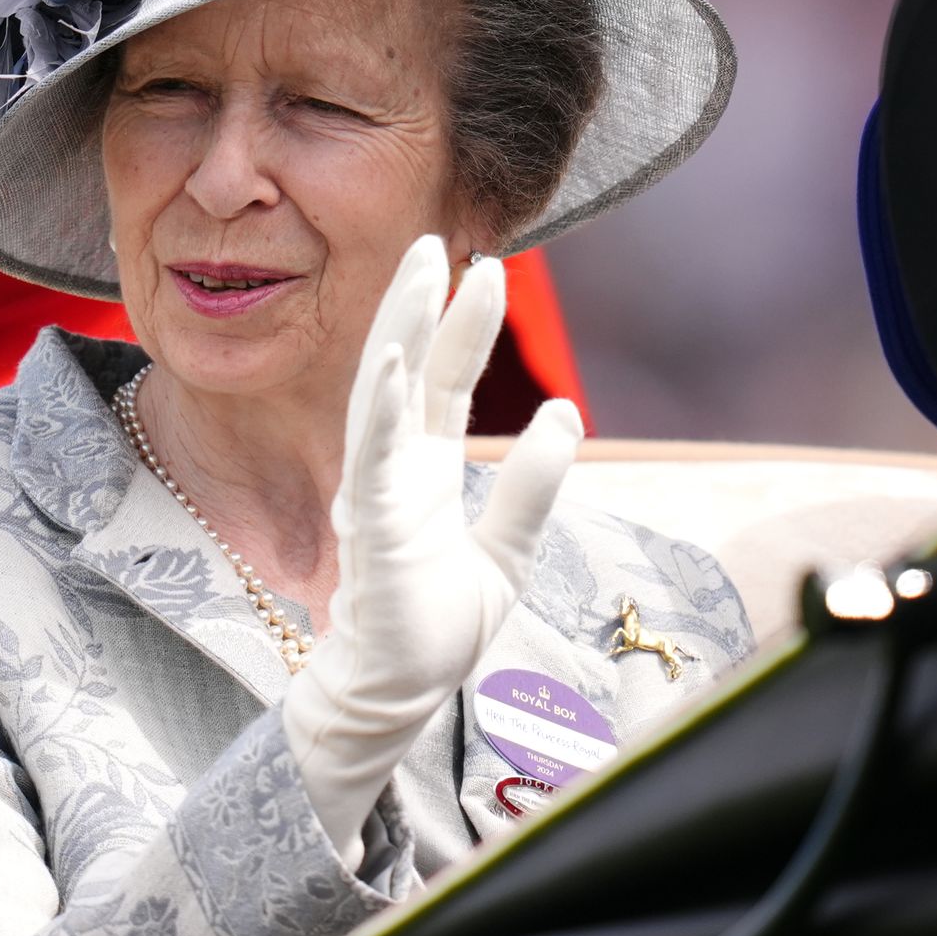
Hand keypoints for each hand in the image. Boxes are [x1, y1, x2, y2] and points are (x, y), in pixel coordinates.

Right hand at [282, 236, 583, 862]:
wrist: (395, 698)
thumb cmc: (434, 630)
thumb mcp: (507, 552)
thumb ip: (530, 488)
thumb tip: (564, 413)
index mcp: (423, 471)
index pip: (443, 382)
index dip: (463, 326)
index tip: (487, 268)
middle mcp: (394, 469)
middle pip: (406, 366)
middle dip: (421, 302)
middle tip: (439, 238)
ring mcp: (378, 490)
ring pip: (383, 390)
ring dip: (400, 327)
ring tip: (420, 269)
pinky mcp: (372, 524)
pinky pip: (372, 453)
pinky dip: (383, 404)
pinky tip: (397, 359)